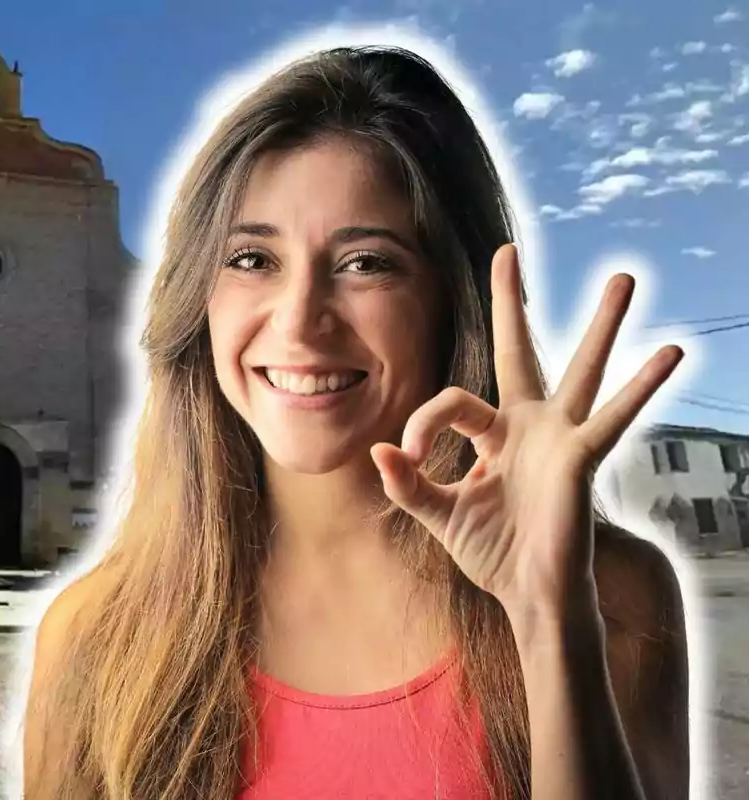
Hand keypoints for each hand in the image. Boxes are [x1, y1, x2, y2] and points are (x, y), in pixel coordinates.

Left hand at [370, 244, 682, 618]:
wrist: (527, 593)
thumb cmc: (491, 552)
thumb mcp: (438, 514)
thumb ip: (408, 484)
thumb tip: (377, 451)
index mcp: (493, 434)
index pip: (451, 403)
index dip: (420, 424)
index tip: (404, 457)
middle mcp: (528, 425)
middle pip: (519, 349)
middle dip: (511, 303)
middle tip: (507, 252)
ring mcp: (559, 437)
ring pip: (579, 369)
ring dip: (601, 325)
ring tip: (625, 279)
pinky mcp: (582, 457)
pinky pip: (612, 418)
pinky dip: (640, 388)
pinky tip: (668, 353)